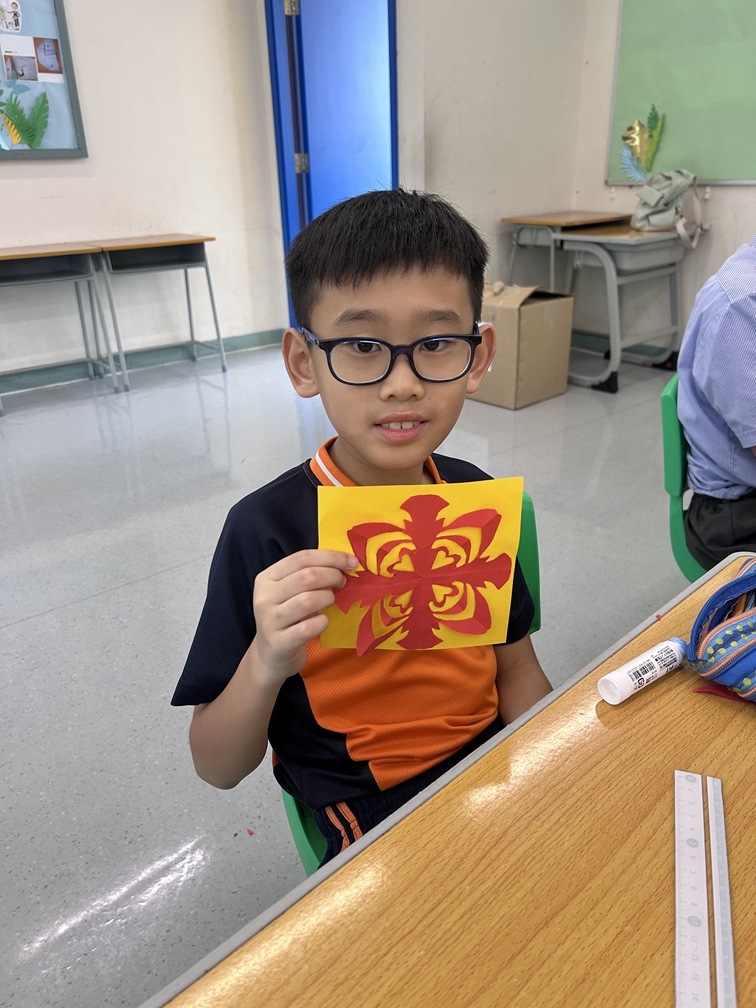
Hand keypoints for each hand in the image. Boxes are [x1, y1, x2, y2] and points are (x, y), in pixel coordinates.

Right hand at [252, 549, 357, 685]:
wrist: (271, 655)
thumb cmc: (288, 618)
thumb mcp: (290, 592)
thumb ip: (308, 575)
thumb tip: (345, 561)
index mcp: (266, 578)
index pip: (301, 558)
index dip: (330, 557)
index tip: (351, 561)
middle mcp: (264, 597)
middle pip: (307, 577)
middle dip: (332, 576)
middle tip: (343, 582)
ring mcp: (269, 621)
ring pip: (308, 601)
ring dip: (328, 598)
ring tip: (331, 601)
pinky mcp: (279, 643)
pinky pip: (309, 627)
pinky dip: (322, 622)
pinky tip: (322, 621)